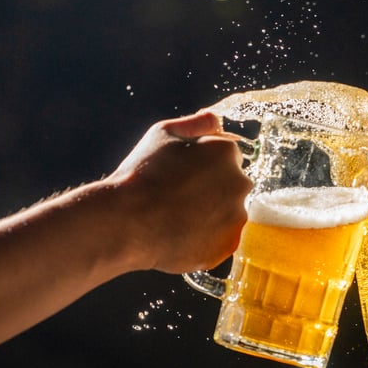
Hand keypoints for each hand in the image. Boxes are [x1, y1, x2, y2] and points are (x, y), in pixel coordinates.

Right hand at [110, 109, 252, 273]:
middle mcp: (240, 184)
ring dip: (210, 216)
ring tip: (177, 219)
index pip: (226, 156)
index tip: (182, 174)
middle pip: (231, 185)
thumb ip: (195, 124)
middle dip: (211, 189)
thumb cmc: (142, 175)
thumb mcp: (162, 133)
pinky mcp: (227, 247)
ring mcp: (236, 218)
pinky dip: (205, 240)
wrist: (127, 222)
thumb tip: (214, 121)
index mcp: (227, 153)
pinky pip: (221, 240)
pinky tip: (181, 235)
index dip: (203, 164)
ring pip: (228, 215)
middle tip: (177, 198)